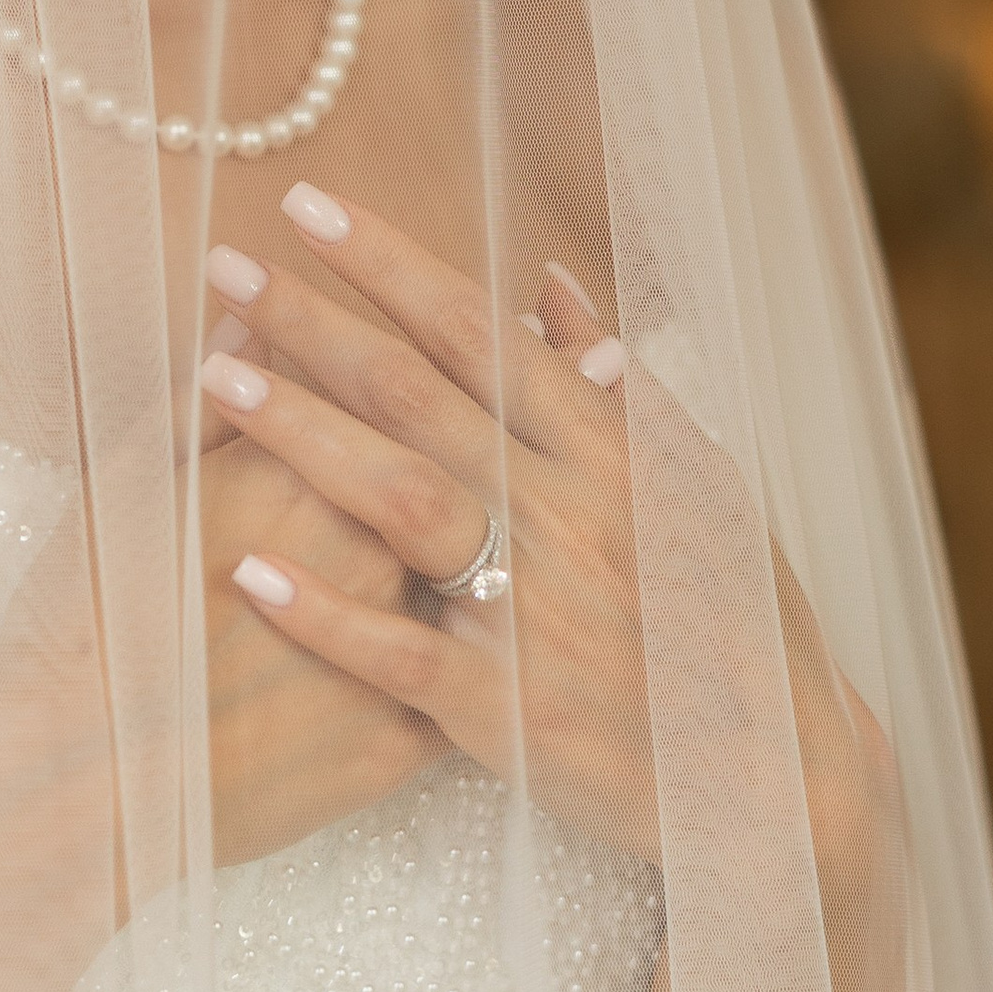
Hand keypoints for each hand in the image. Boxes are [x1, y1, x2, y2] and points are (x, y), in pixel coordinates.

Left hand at [196, 193, 894, 901]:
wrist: (777, 784)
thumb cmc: (733, 623)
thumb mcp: (701, 486)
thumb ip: (618, 384)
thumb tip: (548, 281)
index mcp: (613, 453)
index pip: (482, 332)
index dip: (391, 264)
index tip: (310, 206)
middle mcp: (572, 515)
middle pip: (421, 396)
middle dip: (318, 322)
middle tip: (227, 264)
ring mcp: (538, 611)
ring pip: (402, 500)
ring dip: (304, 433)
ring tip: (215, 380)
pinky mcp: (508, 709)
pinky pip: (400, 652)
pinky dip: (325, 611)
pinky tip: (247, 569)